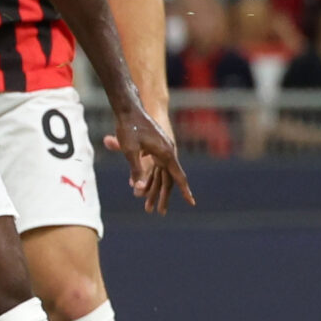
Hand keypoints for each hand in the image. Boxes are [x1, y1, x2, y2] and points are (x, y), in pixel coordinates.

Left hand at [105, 99, 193, 213]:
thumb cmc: (128, 127)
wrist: (128, 108)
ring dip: (154, 189)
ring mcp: (162, 149)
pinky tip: (145, 186)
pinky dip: (150, 178)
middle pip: (168, 178)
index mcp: (165, 153)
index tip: (192, 202)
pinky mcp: (155, 146)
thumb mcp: (129, 150)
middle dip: (162, 197)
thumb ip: (135, 171)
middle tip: (160, 212)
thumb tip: (139, 190)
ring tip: (148, 205)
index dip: (185, 191)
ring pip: (161, 174)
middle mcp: (167, 151)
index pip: (177, 176)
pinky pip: (156, 166)